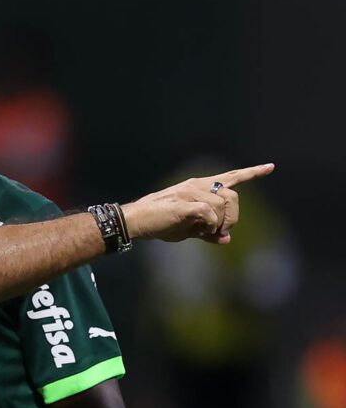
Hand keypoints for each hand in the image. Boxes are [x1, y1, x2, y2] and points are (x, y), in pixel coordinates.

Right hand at [122, 163, 274, 243]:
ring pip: (223, 207)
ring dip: (219, 225)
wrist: (136, 221)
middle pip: (233, 197)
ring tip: (204, 234)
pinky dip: (209, 227)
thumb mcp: (188, 228)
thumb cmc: (160, 223)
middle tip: (220, 233)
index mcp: (199, 186)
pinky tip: (200, 232)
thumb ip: (208, 231)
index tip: (271, 167)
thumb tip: (226, 239)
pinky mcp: (185, 203)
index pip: (230, 177)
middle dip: (233, 218)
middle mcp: (197, 185)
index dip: (252, 172)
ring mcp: (191, 192)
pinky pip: (210, 214)